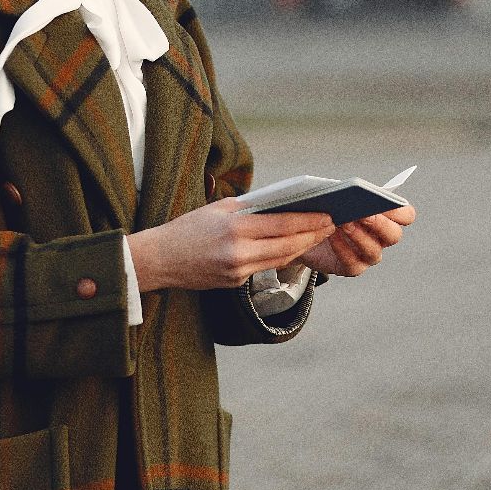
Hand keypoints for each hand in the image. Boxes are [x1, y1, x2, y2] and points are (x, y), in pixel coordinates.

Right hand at [130, 199, 334, 292]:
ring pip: (280, 260)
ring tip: (317, 235)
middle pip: (287, 246)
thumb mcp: (217, 209)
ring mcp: (237, 272)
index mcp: (234, 229)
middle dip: (312, 236)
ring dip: (302, 248)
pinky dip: (282, 257)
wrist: (159, 260)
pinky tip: (294, 248)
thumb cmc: (187, 228)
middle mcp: (238, 253)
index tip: (327, 214)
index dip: (308, 221)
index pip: (281, 224)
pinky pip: (265, 268)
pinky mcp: (235, 284)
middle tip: (331, 225)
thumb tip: (281, 205)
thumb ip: (249, 208)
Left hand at [293, 204, 415, 277]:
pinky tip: (331, 235)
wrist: (312, 231)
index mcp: (387, 217)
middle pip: (394, 235)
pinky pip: (353, 262)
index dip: (400, 210)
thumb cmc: (331, 208)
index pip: (406, 215)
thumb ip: (351, 193)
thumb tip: (352, 193)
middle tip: (363, 213)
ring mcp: (369, 255)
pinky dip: (342, 249)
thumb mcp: (341, 196)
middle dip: (380, 224)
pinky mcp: (353, 267)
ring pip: (374, 251)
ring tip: (343, 222)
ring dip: (359, 236)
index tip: (384, 201)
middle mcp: (382, 238)